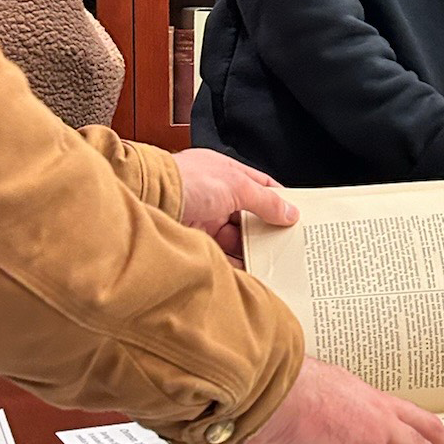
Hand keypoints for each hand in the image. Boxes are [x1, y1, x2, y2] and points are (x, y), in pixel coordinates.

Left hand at [172, 149, 297, 266]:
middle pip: (249, 216)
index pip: (261, 186)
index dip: (279, 201)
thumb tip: (290, 211)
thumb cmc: (186, 181)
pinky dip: (234, 262)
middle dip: (266, 231)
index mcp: (228, 173)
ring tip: (270, 262)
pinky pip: (220, 254)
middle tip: (286, 245)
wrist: (148, 198)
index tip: (296, 217)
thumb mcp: (237, 185)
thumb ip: (266, 201)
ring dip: (251, 249)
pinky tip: (247, 270)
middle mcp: (216, 195)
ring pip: (235, 238)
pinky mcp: (193, 240)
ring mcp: (203, 218)